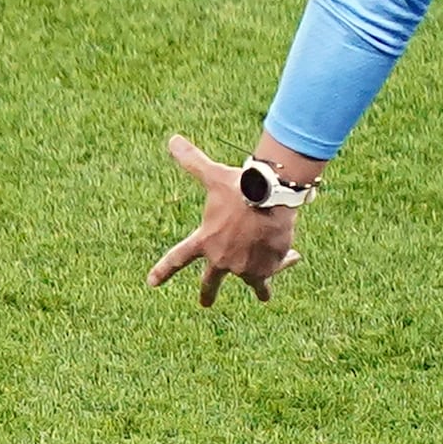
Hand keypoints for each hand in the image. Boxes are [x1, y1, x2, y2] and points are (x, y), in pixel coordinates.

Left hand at [145, 132, 310, 307]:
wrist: (271, 200)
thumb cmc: (241, 187)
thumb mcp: (213, 175)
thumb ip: (192, 161)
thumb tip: (172, 139)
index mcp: (204, 241)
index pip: (176, 258)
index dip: (163, 271)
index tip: (150, 283)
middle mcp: (220, 260)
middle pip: (209, 283)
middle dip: (207, 294)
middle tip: (205, 304)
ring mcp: (241, 269)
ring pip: (251, 280)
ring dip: (260, 281)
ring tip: (264, 293)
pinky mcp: (264, 271)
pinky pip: (272, 272)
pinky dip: (283, 262)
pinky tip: (292, 256)